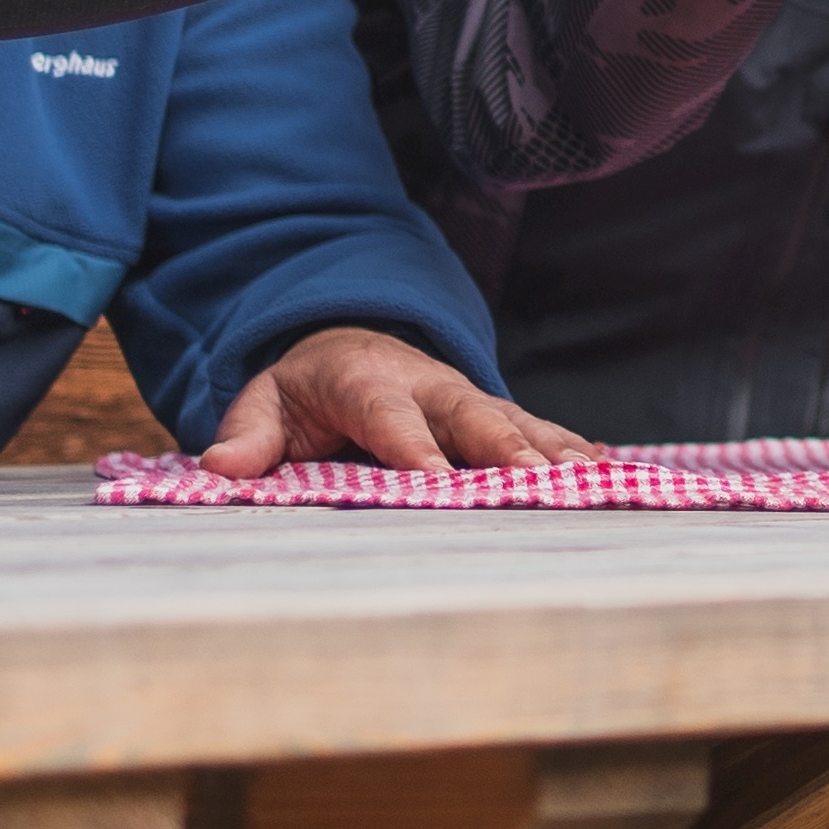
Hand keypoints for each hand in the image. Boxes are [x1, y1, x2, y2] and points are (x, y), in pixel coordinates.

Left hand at [203, 322, 589, 474]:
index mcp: (366, 383)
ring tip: (589, 482)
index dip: (415, 451)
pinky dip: (573, 450)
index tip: (437, 485)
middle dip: (505, 448)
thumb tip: (220, 466)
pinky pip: (539, 430)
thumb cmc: (306, 389)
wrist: (351, 342)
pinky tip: (609, 474)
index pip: (391, 419)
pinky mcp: (495, 412)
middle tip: (535, 482)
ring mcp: (468, 399)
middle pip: (472, 417)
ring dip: (552, 452)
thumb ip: (249, 432)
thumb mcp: (266, 400)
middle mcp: (428, 386)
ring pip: (516, 422)